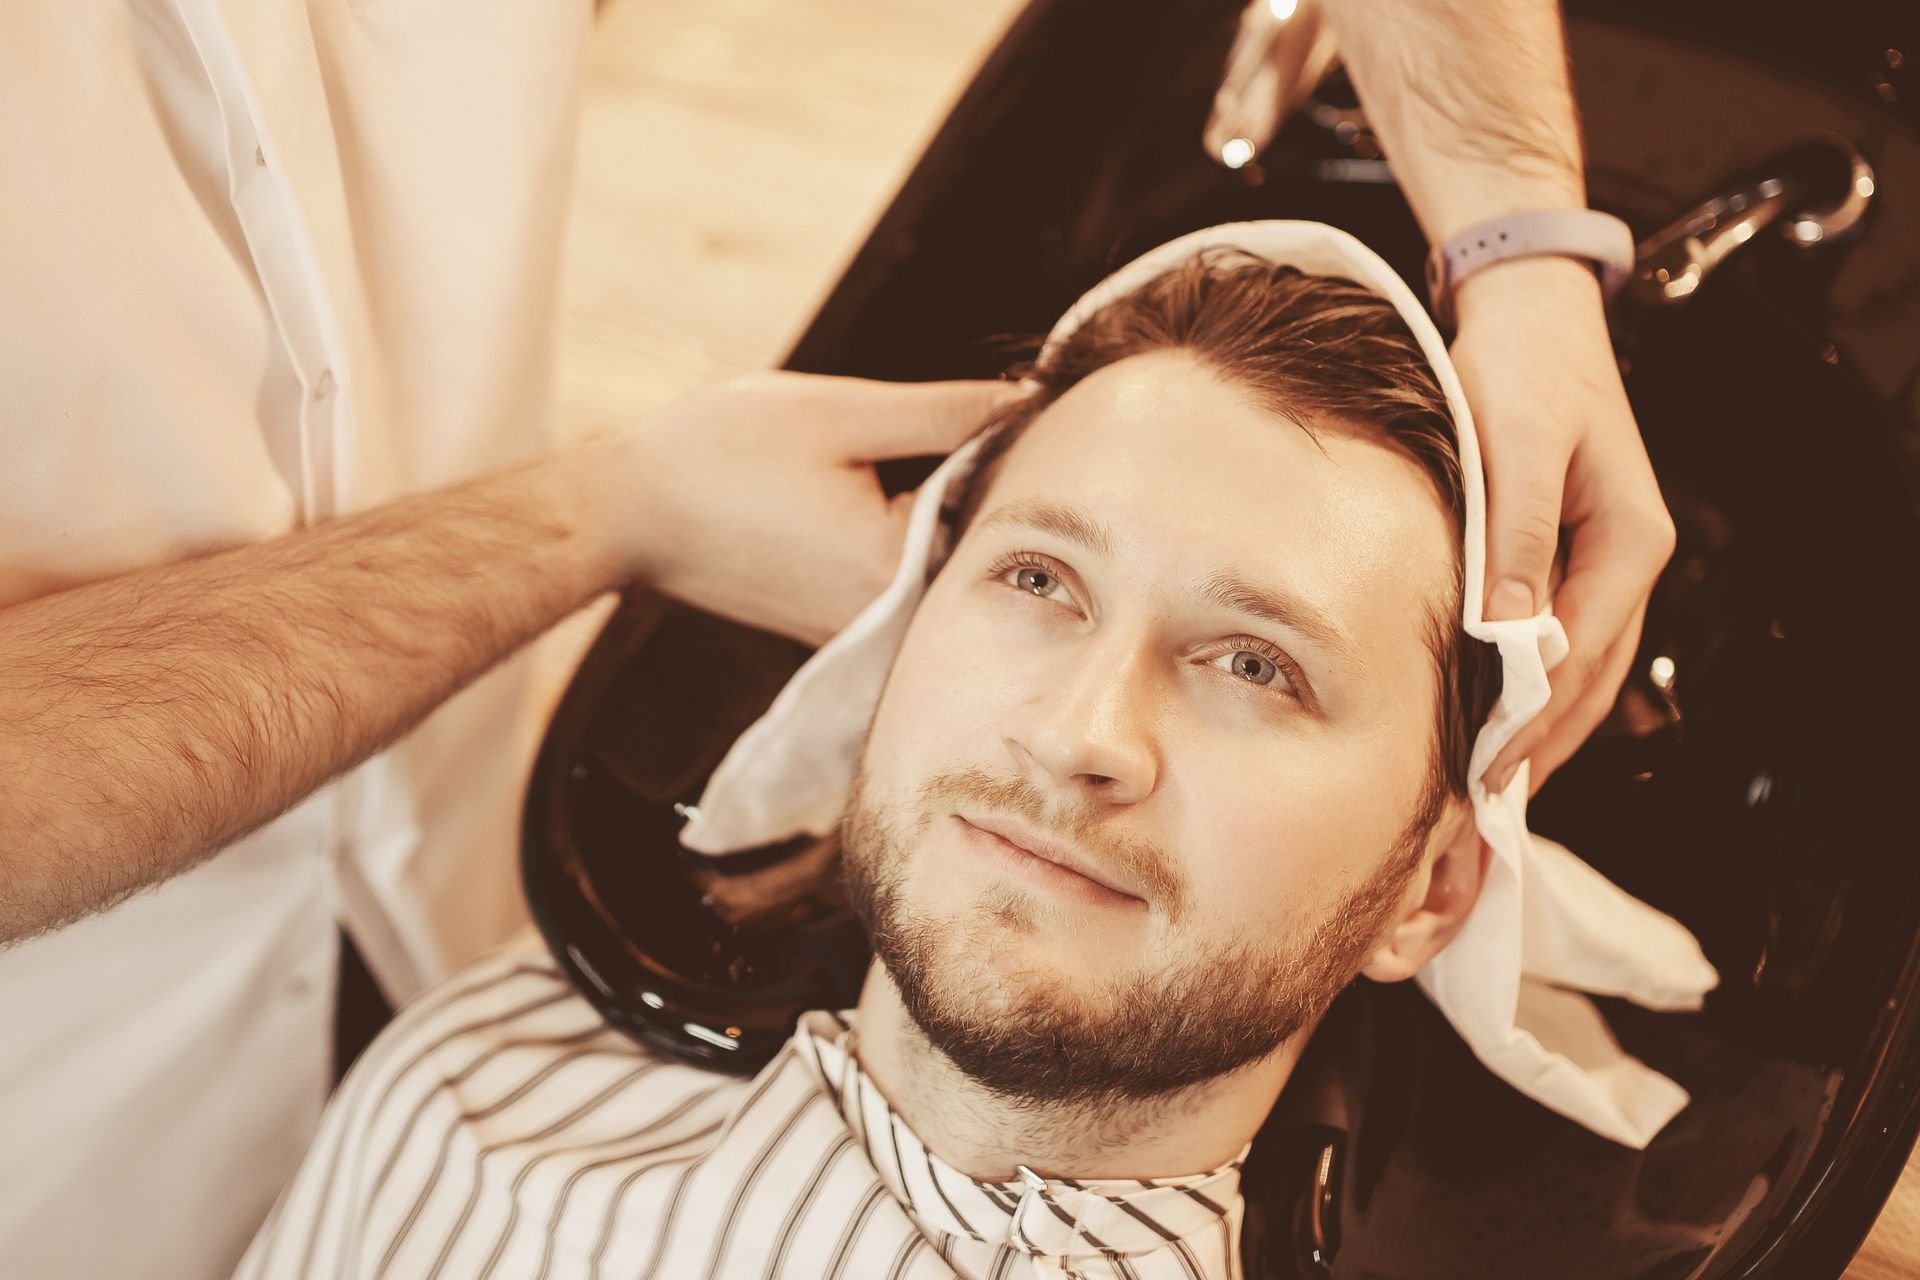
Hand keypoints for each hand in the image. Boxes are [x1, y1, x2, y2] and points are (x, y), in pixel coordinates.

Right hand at [589, 371, 1012, 647]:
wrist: (624, 512)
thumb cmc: (720, 453)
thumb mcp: (843, 413)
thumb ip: (947, 413)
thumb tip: (1030, 403)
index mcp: (894, 569)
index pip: (1002, 506)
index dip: (1010, 448)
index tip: (1006, 407)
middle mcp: (886, 620)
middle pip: (976, 541)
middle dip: (976, 481)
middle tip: (939, 431)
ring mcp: (860, 632)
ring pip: (938, 559)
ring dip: (936, 508)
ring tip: (880, 464)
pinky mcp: (837, 626)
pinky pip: (898, 576)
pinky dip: (898, 533)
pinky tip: (858, 494)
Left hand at [1450, 257, 1676, 794]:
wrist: (1529, 313)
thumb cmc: (1524, 370)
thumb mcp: (1518, 445)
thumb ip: (1514, 537)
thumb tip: (1511, 630)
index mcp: (1630, 544)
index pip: (1579, 657)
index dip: (1531, 723)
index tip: (1482, 775)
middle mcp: (1627, 563)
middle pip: (1586, 682)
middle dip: (1537, 751)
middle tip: (1478, 814)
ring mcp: (1601, 565)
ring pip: (1577, 673)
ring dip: (1535, 733)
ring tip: (1484, 794)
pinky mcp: (1567, 558)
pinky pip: (1555, 643)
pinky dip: (1526, 690)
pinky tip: (1490, 724)